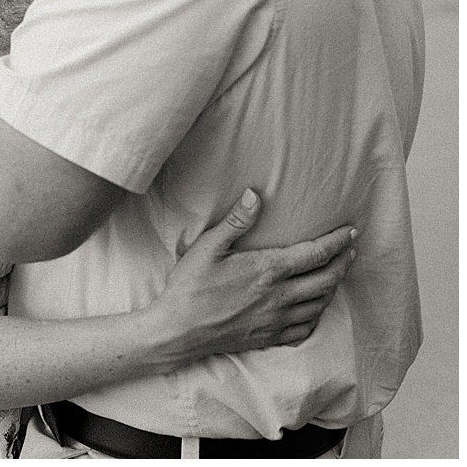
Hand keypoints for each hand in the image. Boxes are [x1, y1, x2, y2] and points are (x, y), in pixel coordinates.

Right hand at [152, 189, 355, 361]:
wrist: (181, 329)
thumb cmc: (191, 286)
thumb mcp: (207, 247)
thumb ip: (235, 222)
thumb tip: (254, 195)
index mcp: (268, 270)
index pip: (315, 254)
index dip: (337, 242)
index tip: (350, 232)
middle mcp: (280, 296)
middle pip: (327, 280)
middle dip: (344, 263)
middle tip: (351, 251)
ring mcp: (278, 319)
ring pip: (321, 304)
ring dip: (334, 287)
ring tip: (336, 274)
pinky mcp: (272, 337)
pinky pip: (306, 328)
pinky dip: (317, 316)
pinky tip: (315, 308)